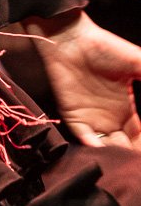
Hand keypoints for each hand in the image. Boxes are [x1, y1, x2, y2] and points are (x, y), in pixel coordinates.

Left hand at [23, 10, 140, 151]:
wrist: (71, 38)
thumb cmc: (104, 48)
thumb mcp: (138, 64)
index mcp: (126, 110)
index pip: (139, 139)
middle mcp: (110, 119)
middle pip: (125, 149)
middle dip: (132, 158)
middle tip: (135, 166)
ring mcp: (92, 120)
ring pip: (108, 149)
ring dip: (117, 157)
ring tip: (126, 161)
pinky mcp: (74, 119)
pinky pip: (86, 141)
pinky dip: (97, 150)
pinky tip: (109, 151)